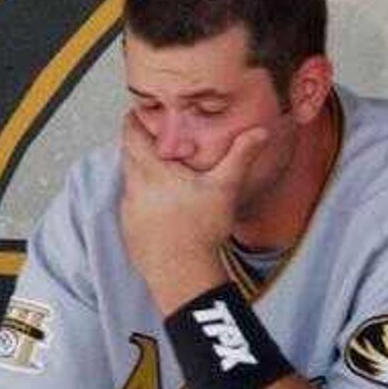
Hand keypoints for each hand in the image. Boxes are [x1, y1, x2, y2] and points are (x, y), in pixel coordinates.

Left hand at [117, 112, 267, 310]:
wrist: (183, 276)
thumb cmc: (201, 232)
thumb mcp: (224, 189)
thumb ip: (240, 156)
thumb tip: (260, 132)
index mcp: (152, 172)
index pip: (130, 134)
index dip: (134, 120)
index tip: (142, 112)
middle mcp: (134, 187)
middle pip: (127, 154)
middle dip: (138, 142)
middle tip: (156, 135)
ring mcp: (128, 210)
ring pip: (129, 179)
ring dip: (141, 170)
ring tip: (163, 167)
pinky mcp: (129, 229)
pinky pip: (131, 203)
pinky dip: (142, 195)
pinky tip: (162, 201)